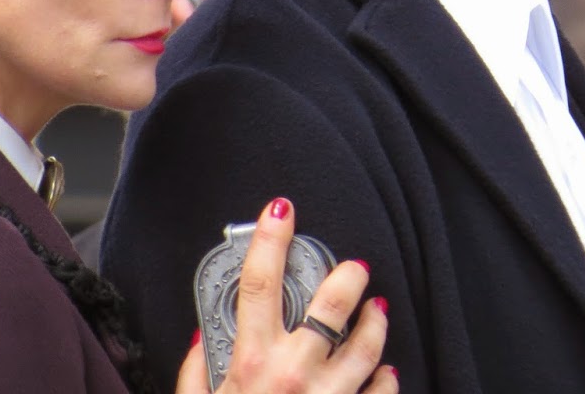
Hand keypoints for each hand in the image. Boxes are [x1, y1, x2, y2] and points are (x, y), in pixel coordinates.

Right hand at [174, 198, 395, 393]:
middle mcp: (294, 374)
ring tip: (377, 309)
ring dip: (375, 321)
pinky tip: (383, 369)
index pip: (257, 282)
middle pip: (328, 304)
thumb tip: (204, 336)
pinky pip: (382, 392)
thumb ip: (198, 373)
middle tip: (353, 266)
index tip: (280, 208)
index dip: (270, 237)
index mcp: (250, 364)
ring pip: (367, 345)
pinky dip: (386, 378)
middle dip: (346, 275)